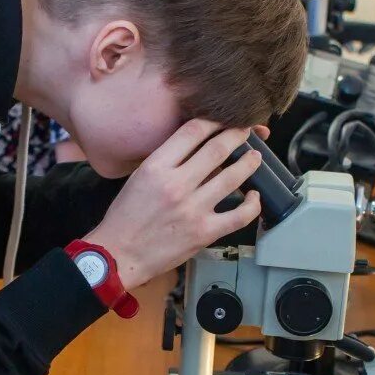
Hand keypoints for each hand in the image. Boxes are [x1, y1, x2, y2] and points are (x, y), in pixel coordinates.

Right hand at [86, 120, 264, 291]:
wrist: (119, 255)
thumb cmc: (126, 217)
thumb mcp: (139, 177)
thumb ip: (166, 160)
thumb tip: (196, 146)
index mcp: (156, 167)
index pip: (192, 131)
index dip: (214, 120)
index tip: (223, 119)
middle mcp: (176, 185)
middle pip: (218, 149)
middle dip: (237, 135)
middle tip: (245, 131)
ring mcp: (193, 209)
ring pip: (234, 177)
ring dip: (249, 163)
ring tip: (255, 157)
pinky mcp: (205, 232)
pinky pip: (240, 215)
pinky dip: (252, 204)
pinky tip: (254, 196)